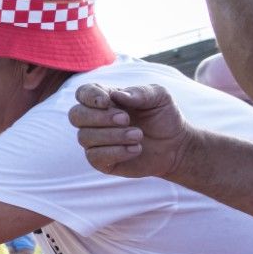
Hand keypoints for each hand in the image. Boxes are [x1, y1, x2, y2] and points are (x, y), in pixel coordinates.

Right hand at [68, 83, 188, 178]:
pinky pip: (94, 156)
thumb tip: (117, 95)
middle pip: (76, 115)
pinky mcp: (100, 161)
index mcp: (105, 100)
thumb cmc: (163, 117)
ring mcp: (95, 141)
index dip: (89, 96)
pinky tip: (135, 149)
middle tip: (126, 119)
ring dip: (113, 135)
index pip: (83, 93)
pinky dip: (116, 152)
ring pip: (85, 137)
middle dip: (99, 117)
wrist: (176, 146)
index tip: (106, 101)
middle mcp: (94, 120)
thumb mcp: (159, 97)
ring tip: (138, 135)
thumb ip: (140, 92)